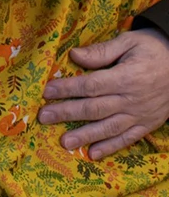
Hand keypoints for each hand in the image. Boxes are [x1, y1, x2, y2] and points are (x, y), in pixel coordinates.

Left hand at [38, 28, 168, 158]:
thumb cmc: (151, 50)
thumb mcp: (128, 42)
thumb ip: (101, 51)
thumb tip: (74, 55)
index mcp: (126, 78)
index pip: (91, 86)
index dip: (68, 89)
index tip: (47, 92)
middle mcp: (132, 100)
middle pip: (95, 108)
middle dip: (68, 113)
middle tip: (44, 117)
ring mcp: (140, 115)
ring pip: (109, 128)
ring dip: (85, 136)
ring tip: (64, 142)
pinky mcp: (147, 124)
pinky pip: (127, 139)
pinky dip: (110, 147)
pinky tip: (93, 154)